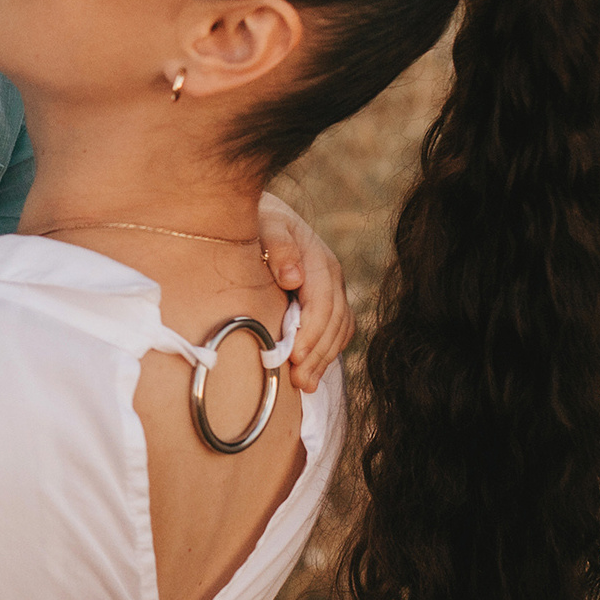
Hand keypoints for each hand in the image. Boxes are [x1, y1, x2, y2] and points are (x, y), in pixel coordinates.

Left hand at [259, 192, 352, 393]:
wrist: (265, 214)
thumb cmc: (259, 221)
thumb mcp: (265, 224)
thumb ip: (279, 246)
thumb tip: (293, 277)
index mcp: (319, 259)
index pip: (323, 303)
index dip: (312, 333)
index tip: (296, 358)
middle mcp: (333, 275)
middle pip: (334, 322)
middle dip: (318, 354)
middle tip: (300, 383)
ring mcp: (333, 288)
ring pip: (339, 329)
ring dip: (324, 359)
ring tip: (305, 386)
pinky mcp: (328, 299)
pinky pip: (338, 330)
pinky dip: (328, 352)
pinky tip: (313, 371)